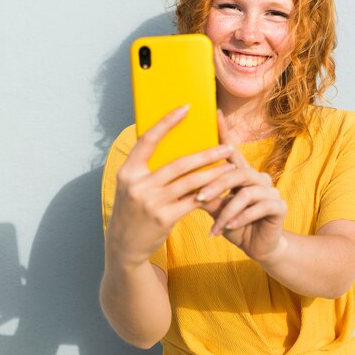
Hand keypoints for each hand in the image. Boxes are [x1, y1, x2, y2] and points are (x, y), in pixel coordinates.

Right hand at [106, 105, 234, 266]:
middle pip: (179, 163)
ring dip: (214, 174)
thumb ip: (148, 170)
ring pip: (191, 182)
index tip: (185, 108)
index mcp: (128, 172)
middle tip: (227, 147)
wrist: (123, 246)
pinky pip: (193, 202)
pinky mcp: (164, 218)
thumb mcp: (132, 188)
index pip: (147, 140)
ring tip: (231, 167)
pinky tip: (223, 191)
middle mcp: (138, 185)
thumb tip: (178, 148)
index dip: (166, 122)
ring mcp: (151, 202)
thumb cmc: (133, 211)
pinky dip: (210, 195)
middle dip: (207, 154)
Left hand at [197, 111, 287, 263]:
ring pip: (245, 193)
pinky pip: (258, 207)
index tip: (215, 113)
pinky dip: (241, 218)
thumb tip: (183, 184)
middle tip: (198, 198)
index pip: (232, 150)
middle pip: (236, 172)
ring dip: (227, 211)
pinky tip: (230, 227)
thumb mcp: (216, 210)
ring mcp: (271, 190)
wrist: (257, 248)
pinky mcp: (279, 206)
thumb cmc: (234, 225)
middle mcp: (258, 177)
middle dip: (215, 186)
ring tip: (216, 226)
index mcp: (242, 174)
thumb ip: (205, 196)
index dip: (224, 131)